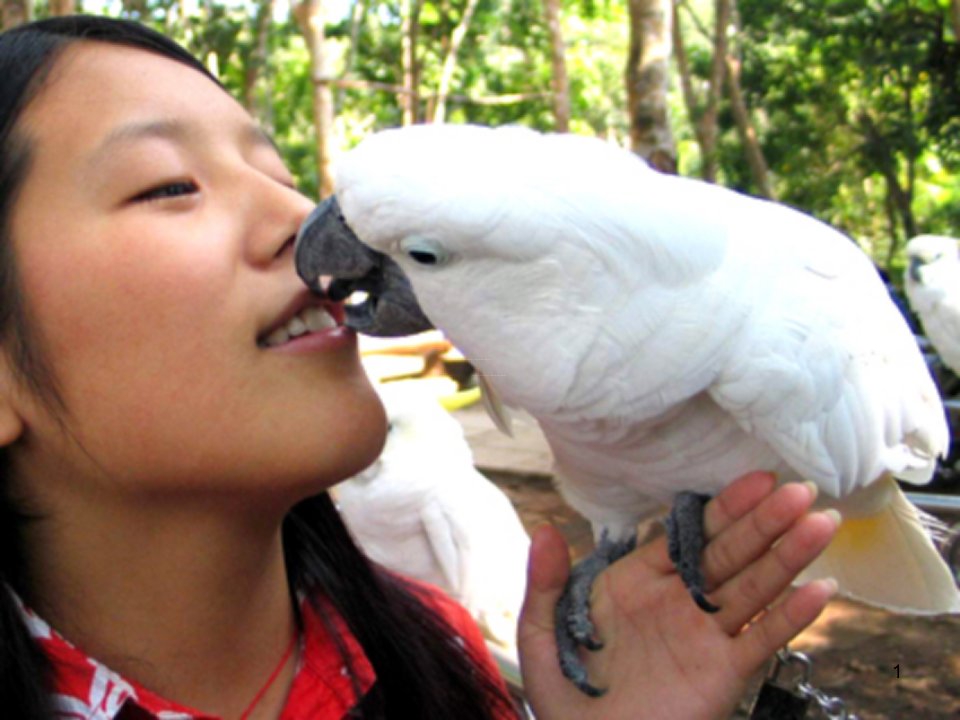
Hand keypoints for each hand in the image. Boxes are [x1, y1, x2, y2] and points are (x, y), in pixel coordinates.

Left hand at [517, 472, 838, 719]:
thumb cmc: (567, 693)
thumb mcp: (544, 634)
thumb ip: (546, 582)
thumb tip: (545, 529)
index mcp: (637, 581)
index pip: (685, 535)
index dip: (722, 508)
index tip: (756, 480)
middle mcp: (678, 600)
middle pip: (728, 554)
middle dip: (764, 522)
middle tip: (800, 491)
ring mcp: (705, 635)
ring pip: (754, 588)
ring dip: (788, 557)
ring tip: (821, 523)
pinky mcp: (724, 672)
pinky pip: (762, 640)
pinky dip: (792, 617)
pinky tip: (819, 591)